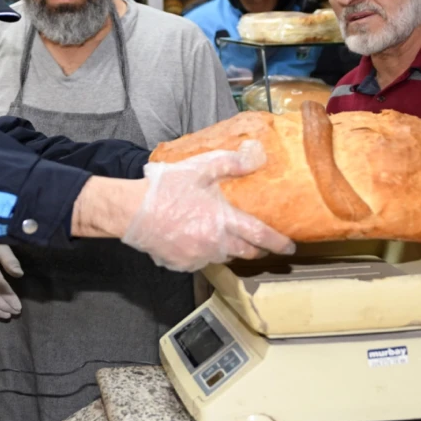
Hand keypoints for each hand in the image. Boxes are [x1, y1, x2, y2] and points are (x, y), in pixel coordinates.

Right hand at [120, 140, 294, 271]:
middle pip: (246, 254)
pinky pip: (200, 262)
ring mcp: (198, 257)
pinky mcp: (182, 264)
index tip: (289, 246)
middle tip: (260, 243)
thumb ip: (231, 164)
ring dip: (229, 250)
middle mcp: (215, 244)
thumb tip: (258, 155)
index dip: (278, 243)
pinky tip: (195, 239)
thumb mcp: (200, 168)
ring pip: (224, 258)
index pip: (261, 237)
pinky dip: (204, 253)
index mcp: (223, 221)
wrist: (130, 211)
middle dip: (257, 250)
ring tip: (225, 237)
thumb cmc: (165, 189)